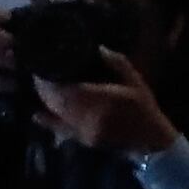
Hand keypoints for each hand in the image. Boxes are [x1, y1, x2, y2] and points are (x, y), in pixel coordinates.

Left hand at [37, 47, 180, 158]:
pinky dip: (48, 121)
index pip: (66, 90)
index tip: (42, 69)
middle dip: (44, 88)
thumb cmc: (144, 108)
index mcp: (102, 100)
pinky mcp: (82, 140)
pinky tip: (37, 113)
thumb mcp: (135, 81)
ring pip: (56, 114)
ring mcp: (83, 131)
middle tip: (38, 75)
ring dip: (46, 101)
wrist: (151, 140)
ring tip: (41, 87)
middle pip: (56, 102)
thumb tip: (98, 48)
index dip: (49, 81)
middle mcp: (88, 117)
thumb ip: (117, 63)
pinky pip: (60, 130)